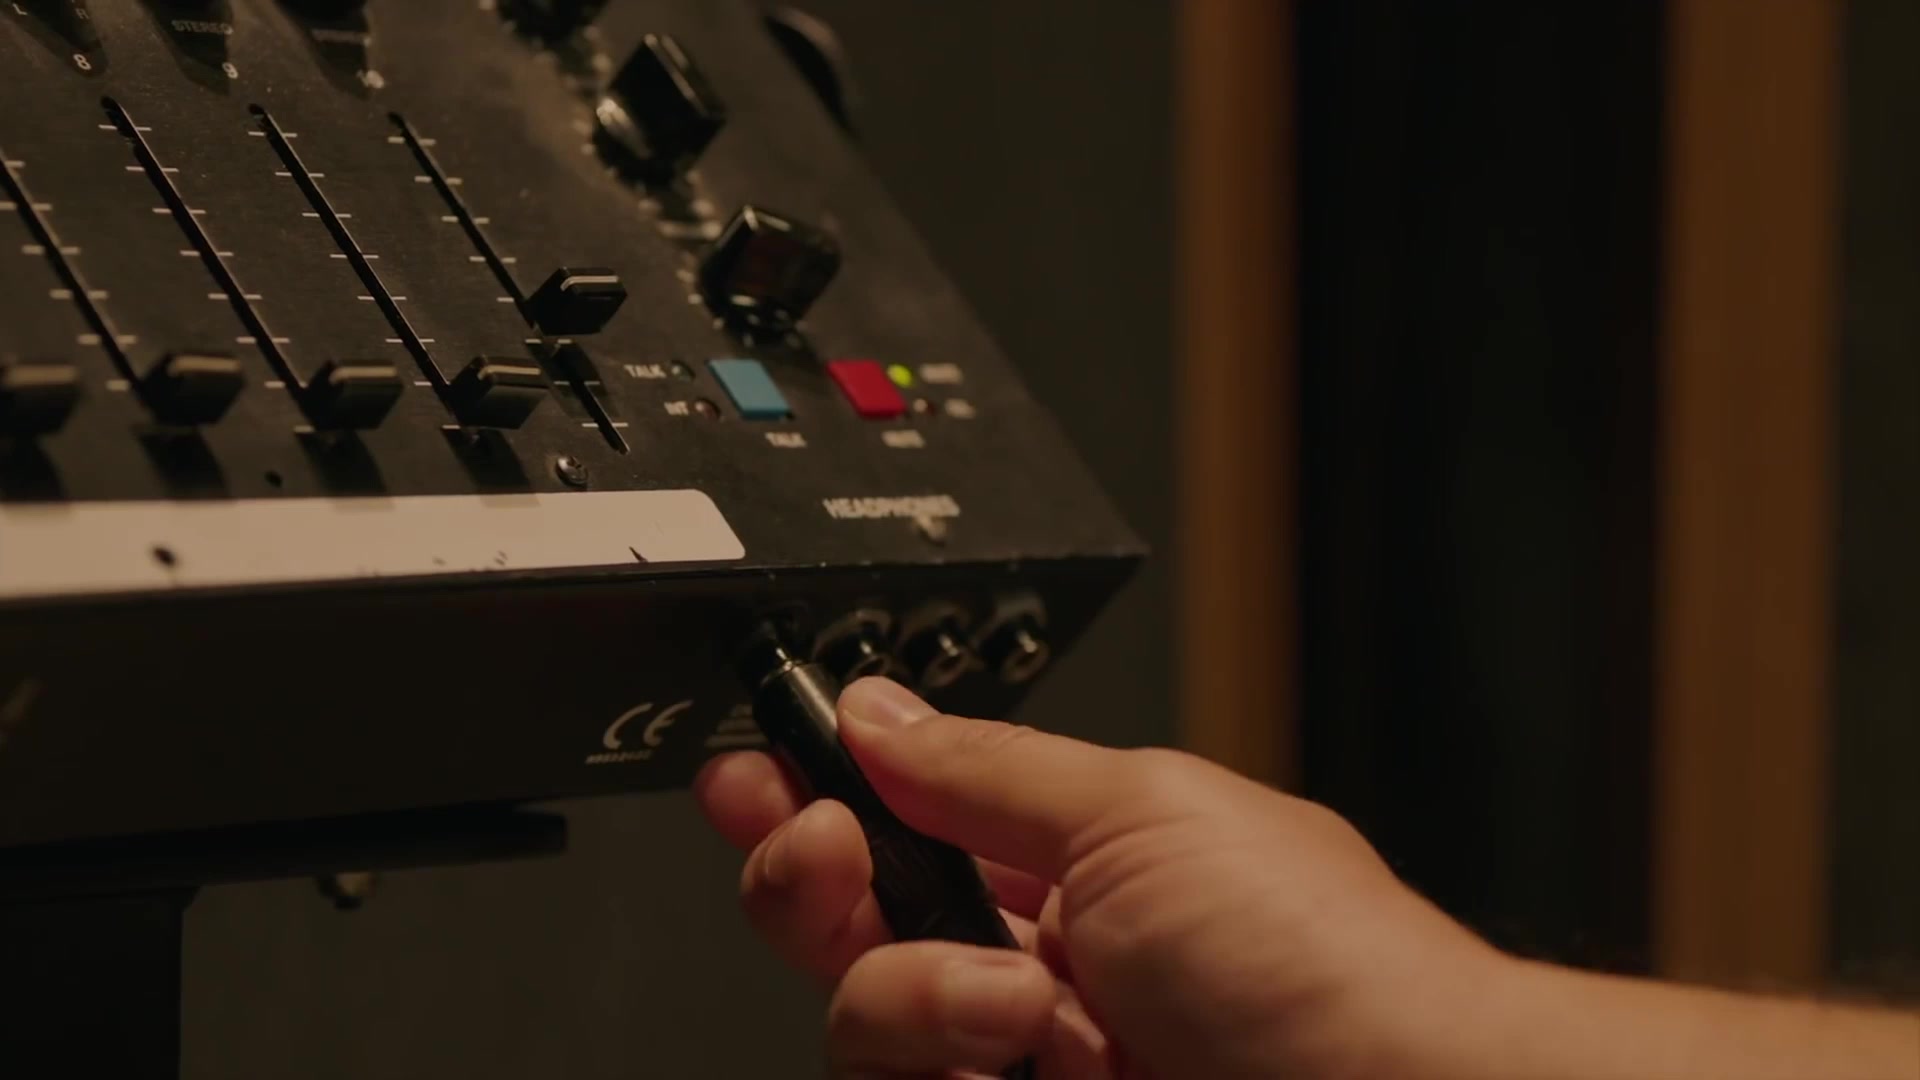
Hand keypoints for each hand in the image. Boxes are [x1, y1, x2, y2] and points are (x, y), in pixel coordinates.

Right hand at [694, 677, 1502, 1078]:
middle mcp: (1036, 966)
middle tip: (825, 859)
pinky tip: (1051, 1061)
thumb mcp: (1142, 811)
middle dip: (812, 881)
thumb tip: (873, 709)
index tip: (748, 777)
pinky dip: (955, 1063)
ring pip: (865, 1027)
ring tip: (1030, 1006)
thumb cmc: (1321, 964)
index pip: (901, 816)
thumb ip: (983, 767)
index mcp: (1070, 858)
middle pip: (848, 923)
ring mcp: (1024, 1064)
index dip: (813, 793)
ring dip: (922, 998)